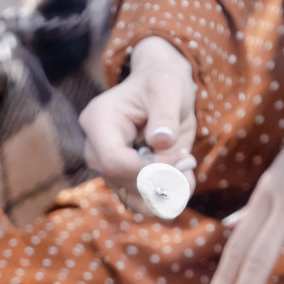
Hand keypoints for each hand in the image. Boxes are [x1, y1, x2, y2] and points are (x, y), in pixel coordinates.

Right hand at [81, 37, 197, 192]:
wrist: (161, 90)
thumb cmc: (162, 82)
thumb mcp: (168, 87)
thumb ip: (165, 113)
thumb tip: (161, 142)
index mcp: (98, 121)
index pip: (114, 160)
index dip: (149, 168)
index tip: (180, 156)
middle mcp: (95, 148)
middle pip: (122, 181)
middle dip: (160, 178)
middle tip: (187, 160)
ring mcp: (106, 167)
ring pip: (132, 198)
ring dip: (166, 192)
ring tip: (186, 168)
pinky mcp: (122, 179)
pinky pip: (141, 201)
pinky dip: (165, 197)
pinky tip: (181, 179)